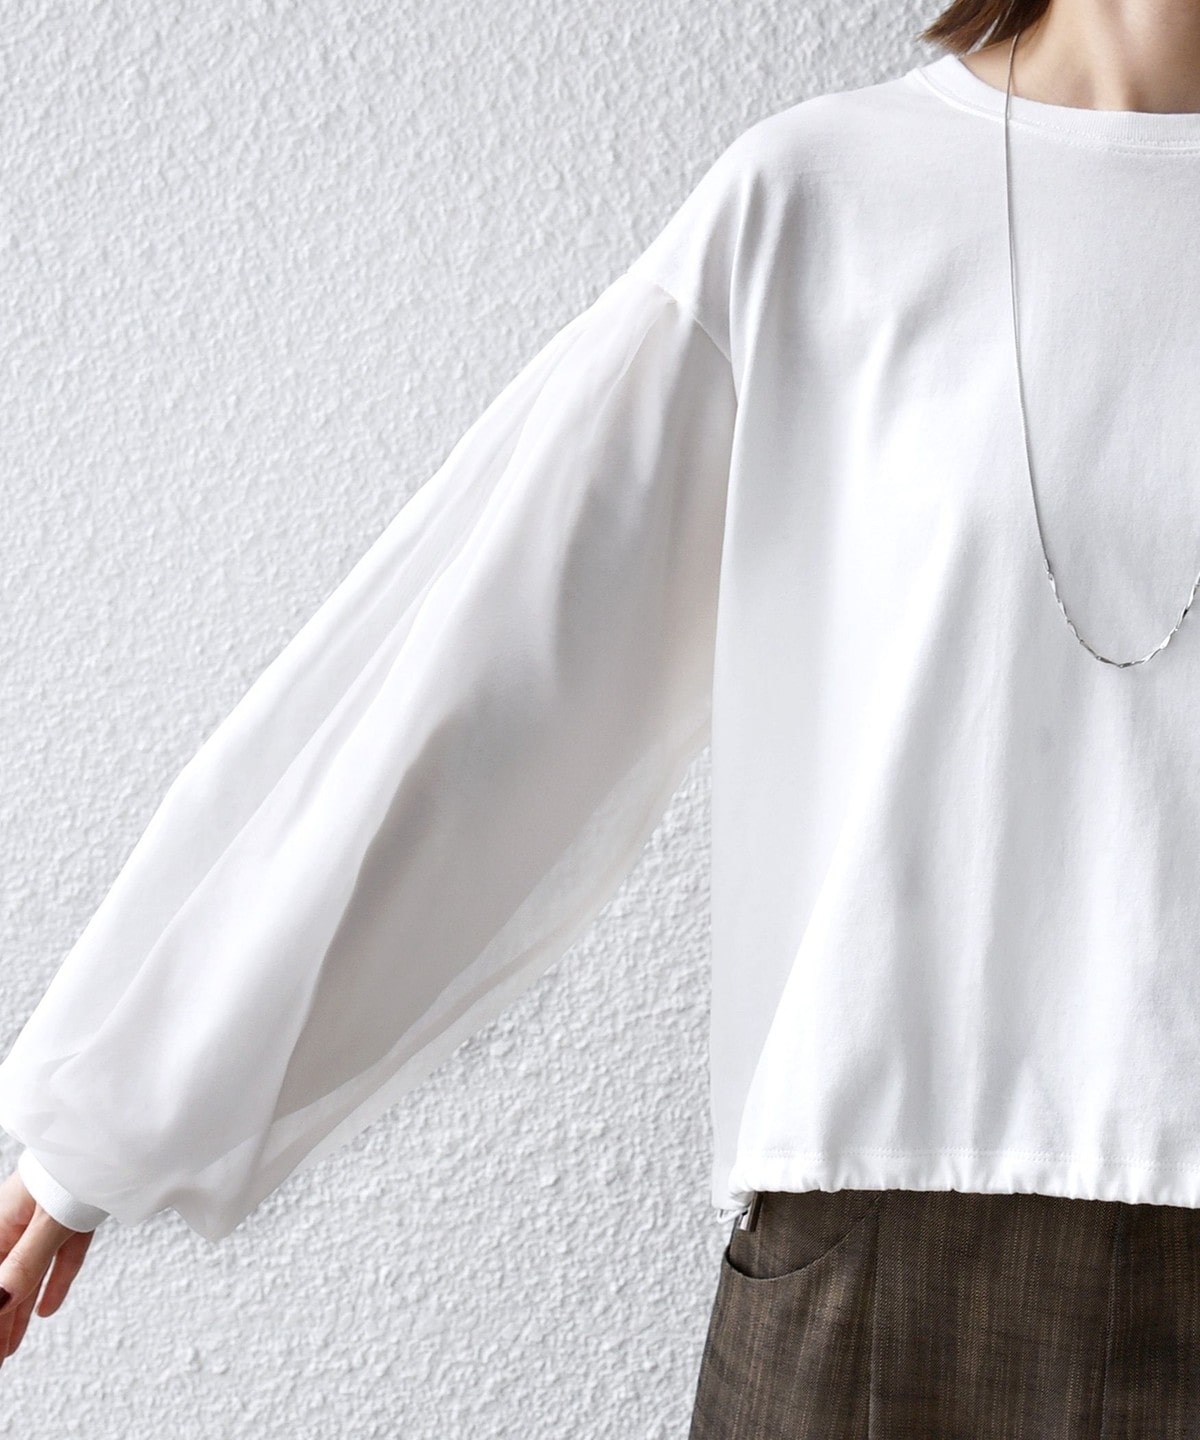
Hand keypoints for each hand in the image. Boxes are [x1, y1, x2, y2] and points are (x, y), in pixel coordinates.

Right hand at [0, 1168, 97, 1367]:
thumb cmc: (73, 1169)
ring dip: (18, 1314)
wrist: (110, 1136)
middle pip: (5, 1286)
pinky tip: (47, 1310)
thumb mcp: (47, 1222)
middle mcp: (19, 1225)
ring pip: (28, 1277)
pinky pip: (58, 1259)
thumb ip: (24, 1263)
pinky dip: (53, 1283)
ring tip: (9, 1349)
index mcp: (3, 1226)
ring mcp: (46, 1221)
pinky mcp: (73, 1217)